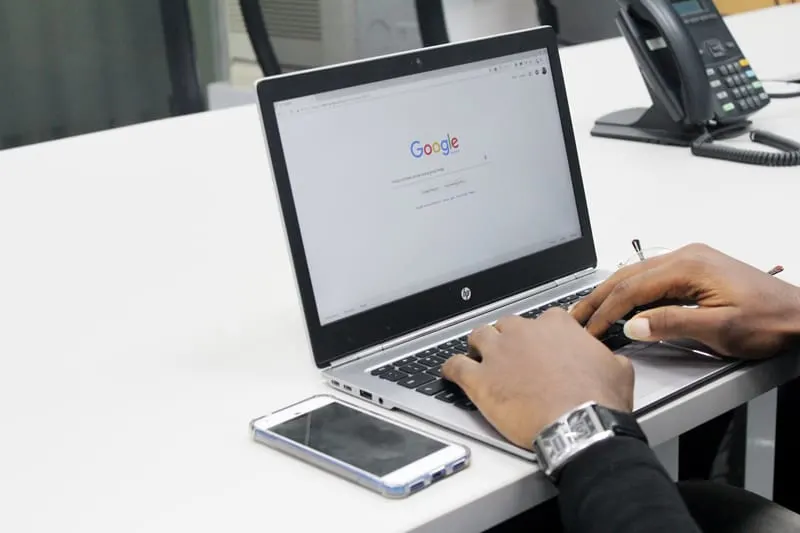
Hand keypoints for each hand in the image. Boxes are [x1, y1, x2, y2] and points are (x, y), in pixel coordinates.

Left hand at [441, 311, 633, 448]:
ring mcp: (498, 354)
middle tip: (511, 355)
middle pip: (506, 325)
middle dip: (507, 338)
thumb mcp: (618, 370)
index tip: (542, 345)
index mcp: (556, 325)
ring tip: (478, 357)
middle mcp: (523, 333)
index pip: (543, 319)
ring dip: (477, 346)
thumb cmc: (598, 400)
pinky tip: (448, 373)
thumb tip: (609, 360)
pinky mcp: (479, 379)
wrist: (580, 426)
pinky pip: (454, 366)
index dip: (541, 334)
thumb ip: (606, 356)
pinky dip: (450, 368)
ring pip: (478, 337)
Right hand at [571, 243, 799, 358]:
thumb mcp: (720, 328)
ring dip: (610, 294)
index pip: (632, 287)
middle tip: (575, 317)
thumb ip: (672, 324)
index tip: (589, 329)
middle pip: (627, 275)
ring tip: (588, 312)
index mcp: (689, 266)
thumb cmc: (769, 321)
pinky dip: (629, 293)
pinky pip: (651, 278)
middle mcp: (686, 256)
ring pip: (636, 275)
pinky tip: (620, 305)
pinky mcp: (694, 270)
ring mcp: (690, 261)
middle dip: (598, 298)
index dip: (606, 310)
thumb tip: (632, 324)